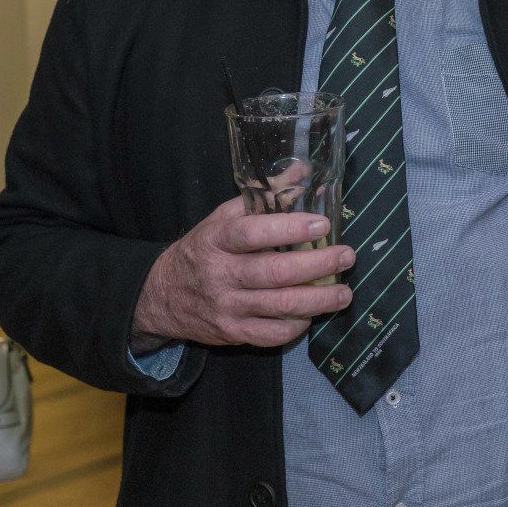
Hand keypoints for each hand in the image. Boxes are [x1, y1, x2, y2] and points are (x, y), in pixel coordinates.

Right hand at [131, 197, 354, 350]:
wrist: (161, 295)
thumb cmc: (204, 249)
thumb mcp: (223, 217)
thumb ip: (264, 197)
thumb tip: (303, 172)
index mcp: (217, 240)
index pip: (252, 233)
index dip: (290, 228)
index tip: (323, 224)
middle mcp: (221, 274)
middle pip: (275, 273)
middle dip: (318, 265)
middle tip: (346, 256)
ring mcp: (226, 306)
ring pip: (280, 306)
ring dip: (320, 300)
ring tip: (344, 293)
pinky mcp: (231, 333)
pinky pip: (271, 335)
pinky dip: (297, 326)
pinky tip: (312, 314)